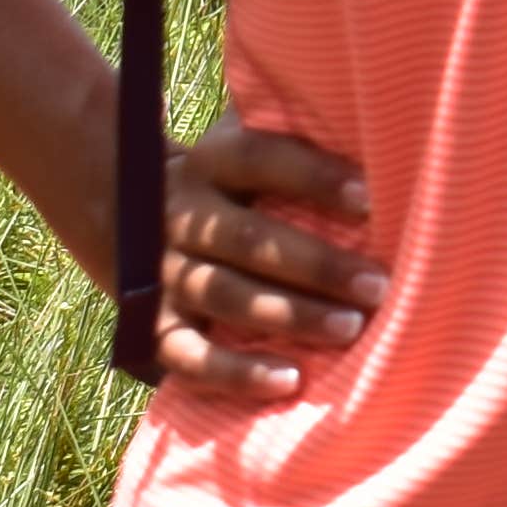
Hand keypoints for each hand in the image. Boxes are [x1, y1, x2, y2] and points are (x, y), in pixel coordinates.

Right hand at [156, 119, 385, 403]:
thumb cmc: (232, 176)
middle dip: (317, 265)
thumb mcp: (248, 141)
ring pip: (224, 295)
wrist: (119, 205)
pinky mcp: (150, 324)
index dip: (314, 177)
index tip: (371, 199)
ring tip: (351, 328)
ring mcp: (162, 272)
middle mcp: (180, 215)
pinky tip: (289, 380)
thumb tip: (387, 126)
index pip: (259, 159)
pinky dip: (235, 372)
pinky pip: (186, 355)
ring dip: (289, 316)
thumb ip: (300, 135)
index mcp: (209, 161)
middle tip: (378, 286)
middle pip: (247, 239)